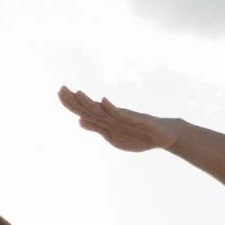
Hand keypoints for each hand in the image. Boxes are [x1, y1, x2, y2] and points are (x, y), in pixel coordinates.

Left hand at [58, 88, 176, 152]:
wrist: (165, 135)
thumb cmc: (139, 134)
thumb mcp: (114, 135)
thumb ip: (97, 127)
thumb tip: (79, 120)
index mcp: (107, 120)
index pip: (86, 110)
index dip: (72, 103)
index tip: (59, 92)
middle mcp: (114, 116)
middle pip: (91, 108)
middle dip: (75, 100)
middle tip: (60, 88)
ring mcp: (126, 117)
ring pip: (104, 110)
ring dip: (90, 102)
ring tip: (77, 93)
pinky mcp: (138, 120)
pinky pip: (124, 115)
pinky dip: (113, 109)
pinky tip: (104, 102)